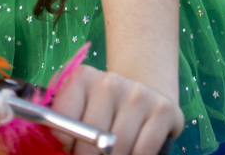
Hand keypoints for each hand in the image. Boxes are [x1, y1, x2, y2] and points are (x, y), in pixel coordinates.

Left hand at [49, 65, 182, 154]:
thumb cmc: (102, 110)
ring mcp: (139, 94)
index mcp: (83, 77)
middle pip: (92, 137)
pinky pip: (144, 151)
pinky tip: (130, 154)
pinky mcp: (163, 109)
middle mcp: (110, 81)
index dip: (65, 143)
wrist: (140, 95)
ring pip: (119, 147)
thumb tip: (61, 146)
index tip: (70, 148)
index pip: (63, 119)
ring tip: (110, 154)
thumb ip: (64, 124)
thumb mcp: (79, 109)